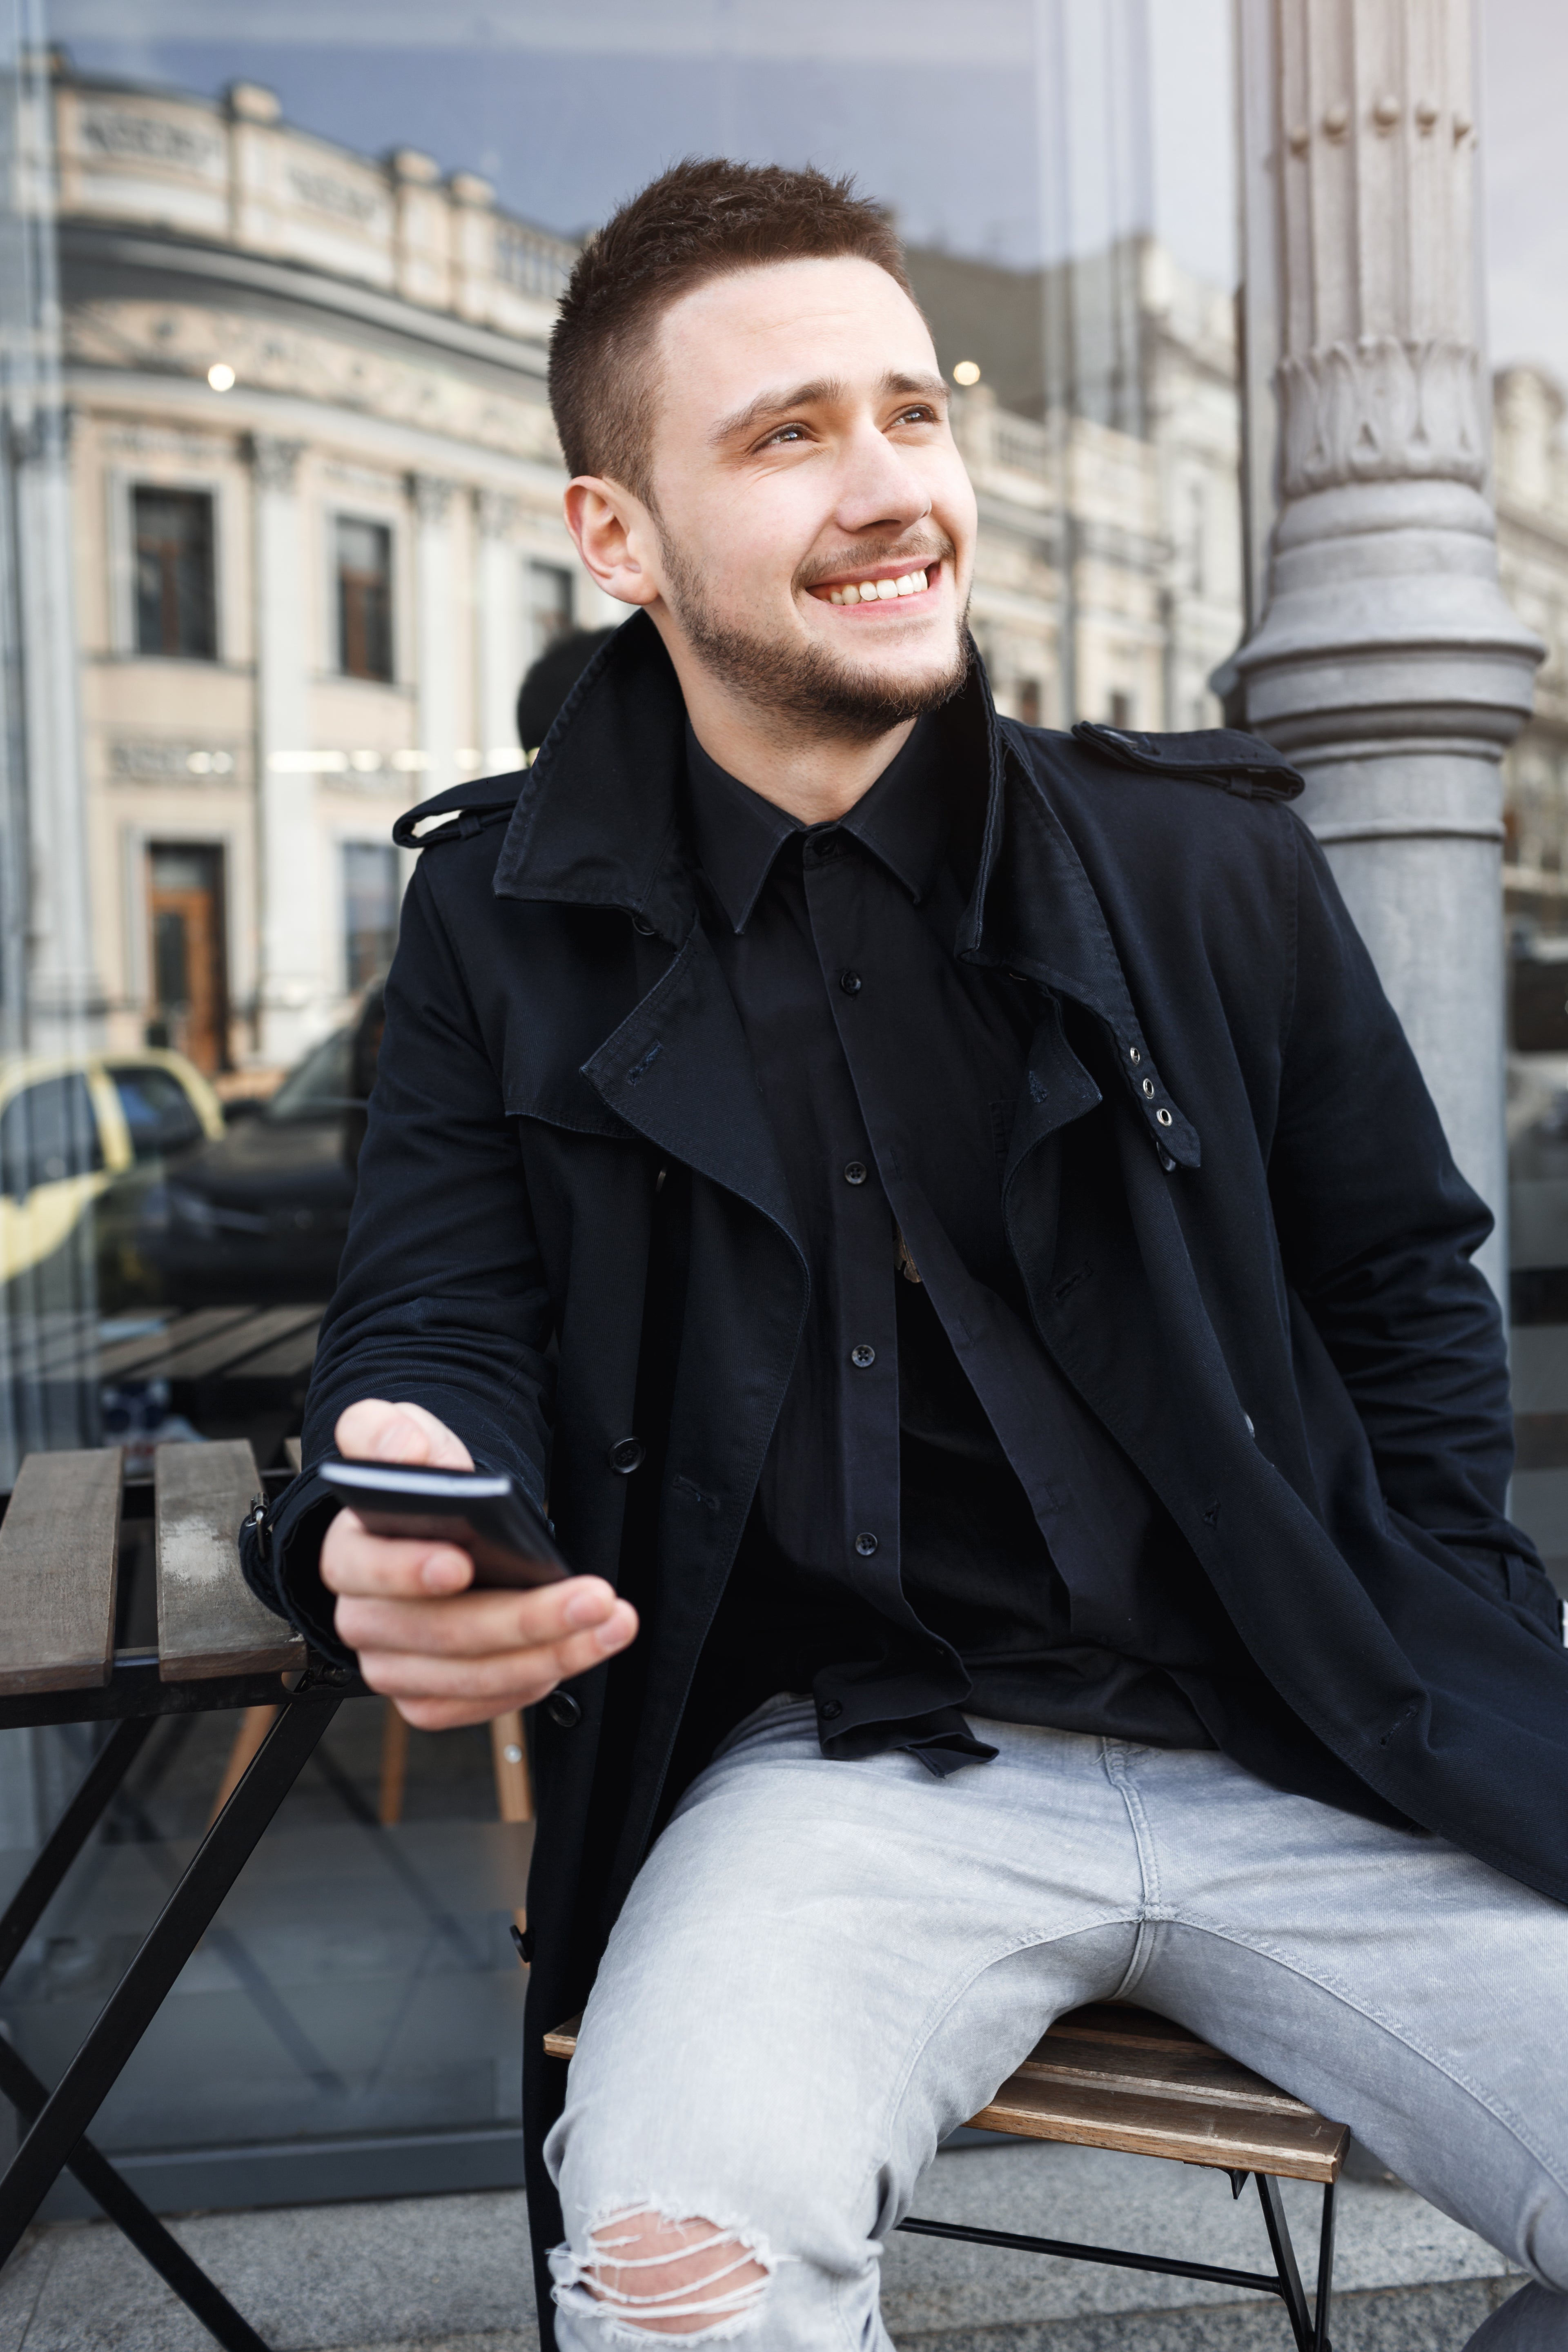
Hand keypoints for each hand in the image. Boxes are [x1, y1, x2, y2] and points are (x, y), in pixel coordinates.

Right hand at [320, 1398, 637, 1729]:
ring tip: (610, 1622)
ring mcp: (393, 1665)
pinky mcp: (426, 1696)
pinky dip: (533, 1682)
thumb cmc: (423, 1486)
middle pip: (437, 1633)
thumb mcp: (401, 1438)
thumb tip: (403, 1448)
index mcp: (348, 1554)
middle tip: (592, 1597)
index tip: (462, 1563)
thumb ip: (389, 1432)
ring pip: (469, 1676)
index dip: (408, 1570)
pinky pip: (480, 1704)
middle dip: (521, 1620)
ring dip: (549, 1655)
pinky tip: (579, 1651)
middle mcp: (362, 1619)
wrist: (444, 1530)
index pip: (364, 1569)